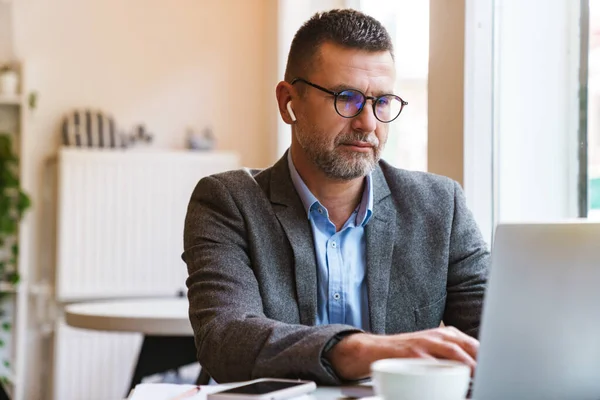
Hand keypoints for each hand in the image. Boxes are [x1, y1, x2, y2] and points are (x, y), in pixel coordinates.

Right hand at [326, 326, 478, 380]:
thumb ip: (454, 354)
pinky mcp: (412, 353)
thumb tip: (478, 369)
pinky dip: (444, 374)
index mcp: (446, 334)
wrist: (375, 349)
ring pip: (453, 353)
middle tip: (493, 375)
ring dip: (468, 367)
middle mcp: (437, 335)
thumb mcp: (433, 347)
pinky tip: (452, 384)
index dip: (490, 356)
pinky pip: (432, 365)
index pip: (475, 344)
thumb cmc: (407, 352)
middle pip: (467, 346)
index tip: (501, 369)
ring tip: (479, 380)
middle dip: (482, 361)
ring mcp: (424, 343)